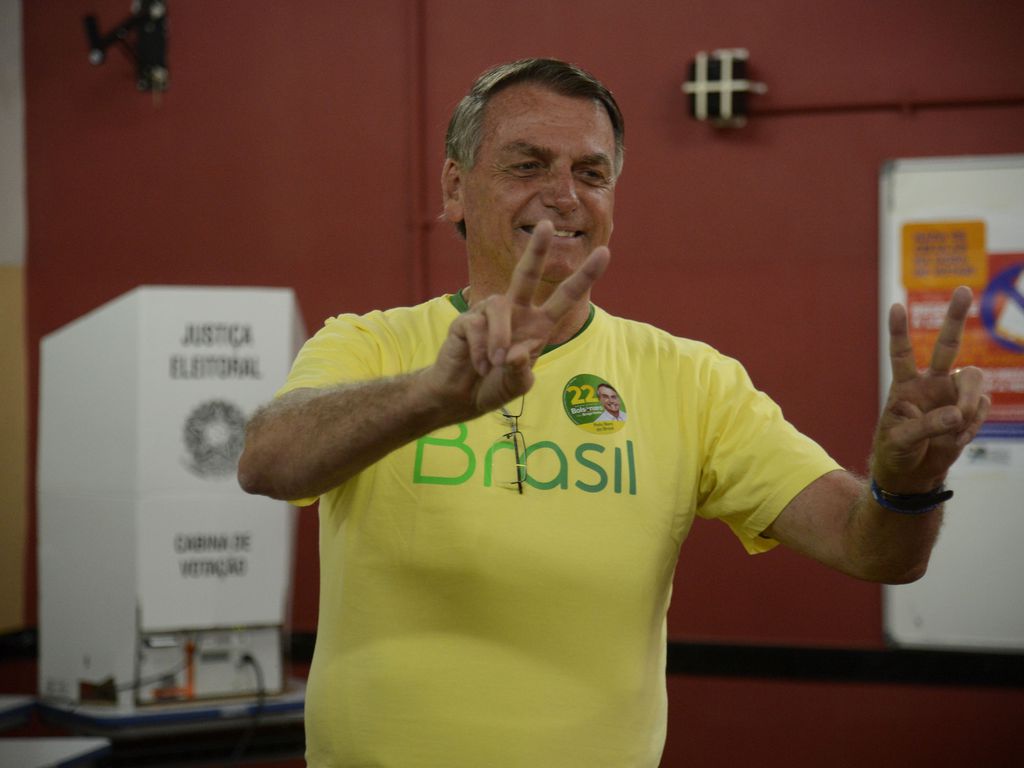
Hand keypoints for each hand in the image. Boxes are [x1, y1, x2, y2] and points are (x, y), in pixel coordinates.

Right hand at [428, 220, 609, 416]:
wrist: (461, 397)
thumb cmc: (494, 387)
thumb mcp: (517, 385)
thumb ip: (521, 372)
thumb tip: (515, 353)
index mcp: (538, 326)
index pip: (564, 297)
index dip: (584, 277)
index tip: (605, 252)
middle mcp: (515, 313)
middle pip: (526, 275)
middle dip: (536, 250)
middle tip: (546, 224)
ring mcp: (489, 314)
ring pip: (499, 308)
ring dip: (499, 339)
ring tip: (494, 364)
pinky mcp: (466, 320)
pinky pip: (476, 327)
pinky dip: (480, 351)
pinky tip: (477, 364)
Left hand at [871, 285, 990, 493]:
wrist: (913, 473)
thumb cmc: (897, 452)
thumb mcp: (900, 440)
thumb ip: (926, 425)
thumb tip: (958, 413)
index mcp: (905, 385)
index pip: (902, 353)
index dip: (899, 331)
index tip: (895, 306)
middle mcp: (932, 383)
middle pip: (948, 345)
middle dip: (956, 317)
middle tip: (963, 290)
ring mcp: (953, 396)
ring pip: (974, 379)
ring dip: (968, 402)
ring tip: (955, 428)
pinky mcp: (970, 411)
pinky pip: (980, 410)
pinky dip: (970, 427)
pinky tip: (954, 440)